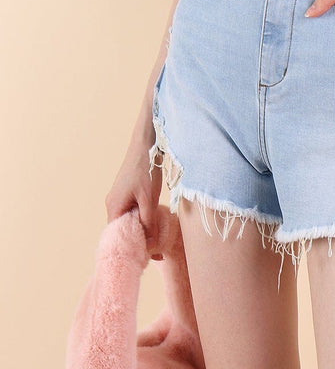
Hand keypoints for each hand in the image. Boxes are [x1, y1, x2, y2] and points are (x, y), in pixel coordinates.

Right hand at [105, 138, 163, 259]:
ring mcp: (117, 197)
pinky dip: (139, 218)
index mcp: (113, 207)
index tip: (145, 258)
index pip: (118, 237)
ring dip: (139, 229)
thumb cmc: (146, 170)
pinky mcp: (125, 191)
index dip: (131, 248)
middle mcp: (112, 204)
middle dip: (137, 240)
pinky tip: (151, 221)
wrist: (146, 144)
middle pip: (122, 230)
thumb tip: (150, 247)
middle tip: (154, 252)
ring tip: (155, 239)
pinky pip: (130, 211)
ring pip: (127, 220)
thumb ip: (148, 223)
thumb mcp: (149, 199)